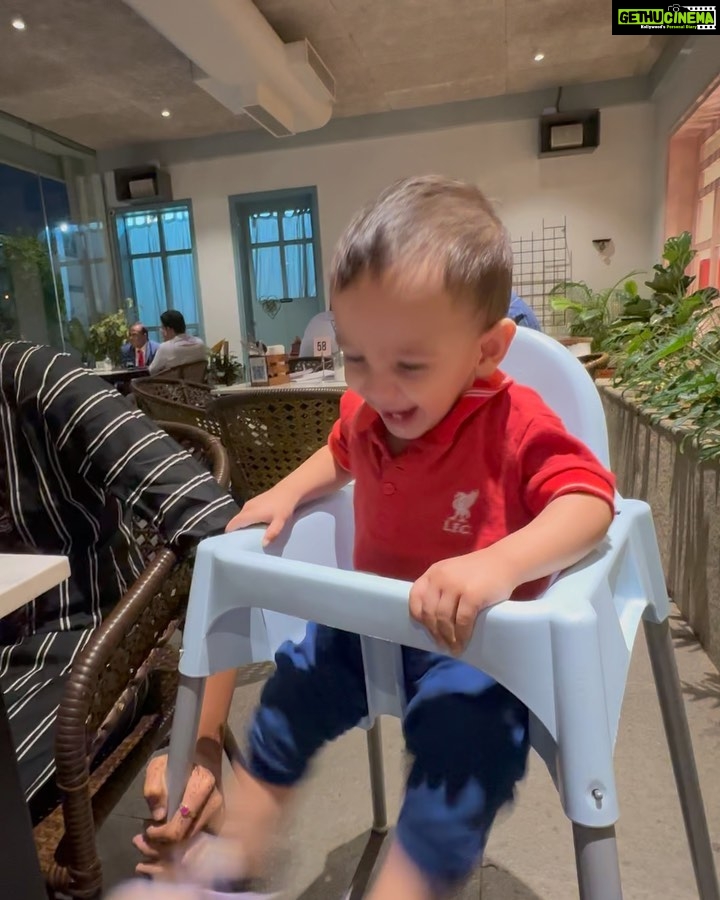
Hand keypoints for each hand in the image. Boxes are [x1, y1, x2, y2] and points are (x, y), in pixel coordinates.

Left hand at [133, 749, 223, 877]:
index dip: (163, 831)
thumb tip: (159, 816)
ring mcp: (218, 814)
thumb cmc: (177, 764)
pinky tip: (168, 835)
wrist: (201, 761)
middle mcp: (215, 802)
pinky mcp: (217, 823)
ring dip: (170, 844)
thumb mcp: (158, 768)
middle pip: (187, 836)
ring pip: (190, 841)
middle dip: (163, 841)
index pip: (183, 818)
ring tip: (156, 833)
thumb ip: (154, 788)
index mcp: (203, 783)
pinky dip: (179, 843)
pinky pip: (195, 840)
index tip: (148, 828)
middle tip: (148, 835)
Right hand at [225, 487, 296, 545]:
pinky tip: (254, 527)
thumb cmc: (284, 506)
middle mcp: (246, 508)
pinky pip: (245, 513)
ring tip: (247, 537)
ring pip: (241, 517)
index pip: (232, 524)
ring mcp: (250, 503)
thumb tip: (264, 545)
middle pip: (235, 522)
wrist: (289, 490)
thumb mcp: (280, 521)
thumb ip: (272, 532)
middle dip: (235, 532)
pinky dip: (246, 521)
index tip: (230, 544)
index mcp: (249, 513)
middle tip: (240, 544)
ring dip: (241, 526)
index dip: (228, 534)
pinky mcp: (254, 501)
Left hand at [409, 549, 514, 653]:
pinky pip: (462, 622)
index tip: (426, 629)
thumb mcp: (452, 572)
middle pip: (429, 612)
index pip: (415, 597)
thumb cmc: (479, 570)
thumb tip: (431, 620)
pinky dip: (462, 636)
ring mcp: (456, 586)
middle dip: (434, 632)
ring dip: (447, 638)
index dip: (418, 616)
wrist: (505, 561)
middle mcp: (440, 578)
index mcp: (433, 572)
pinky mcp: (472, 595)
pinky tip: (463, 643)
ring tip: (453, 648)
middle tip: (441, 645)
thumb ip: (440, 588)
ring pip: (444, 620)